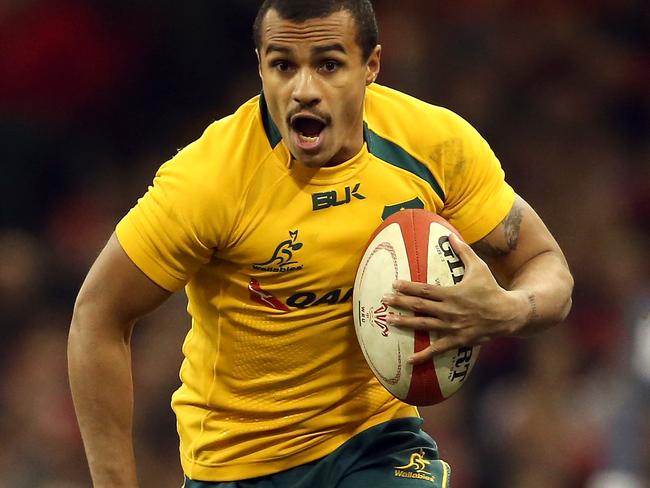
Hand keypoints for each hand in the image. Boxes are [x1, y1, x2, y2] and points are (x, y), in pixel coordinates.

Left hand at [382, 233, 526, 364]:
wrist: (508, 315)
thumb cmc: (491, 289)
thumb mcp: (478, 267)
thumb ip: (463, 251)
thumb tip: (449, 234)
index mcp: (452, 293)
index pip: (424, 290)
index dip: (408, 287)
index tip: (394, 285)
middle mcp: (449, 311)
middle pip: (419, 307)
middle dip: (399, 303)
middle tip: (383, 300)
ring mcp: (452, 327)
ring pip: (424, 326)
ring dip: (405, 323)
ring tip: (388, 320)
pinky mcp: (457, 341)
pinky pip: (437, 349)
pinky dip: (423, 356)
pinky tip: (409, 360)